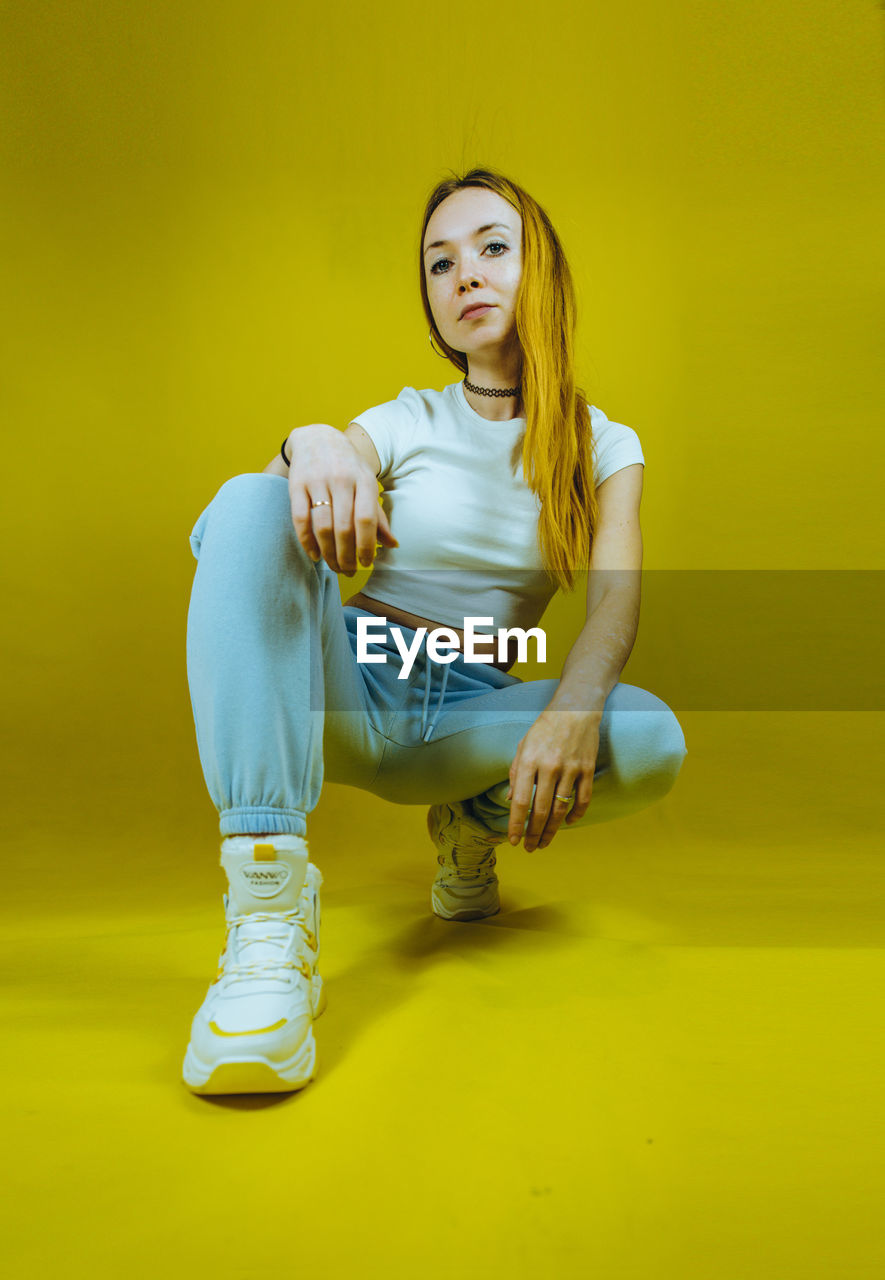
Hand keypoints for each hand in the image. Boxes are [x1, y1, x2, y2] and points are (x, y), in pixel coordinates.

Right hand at [286, 425, 397, 574]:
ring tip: (333, 566)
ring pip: (322, 526)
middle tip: (348, 571)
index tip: (366, 564)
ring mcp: (318, 481)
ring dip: (327, 552)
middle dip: (346, 555)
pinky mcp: (297, 484)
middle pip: (343, 527)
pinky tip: (314, 554)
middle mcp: (341, 479)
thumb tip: (393, 545)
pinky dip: (306, 541)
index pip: (366, 519)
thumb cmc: (348, 467)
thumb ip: (378, 515)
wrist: (317, 438)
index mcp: (363, 480)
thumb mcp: (367, 484)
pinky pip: (301, 519)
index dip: (366, 546)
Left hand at [505, 709, 600, 850]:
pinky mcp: (587, 769)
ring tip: (544, 843)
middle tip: (530, 848)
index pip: (520, 801)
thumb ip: (516, 773)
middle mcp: (549, 767)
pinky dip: (575, 815)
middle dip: (534, 833)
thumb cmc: (544, 728)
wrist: (575, 708)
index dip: (516, 824)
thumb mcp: (523, 746)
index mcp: (528, 761)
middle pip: (540, 810)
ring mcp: (570, 769)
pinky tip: (566, 823)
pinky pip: (582, 799)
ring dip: (551, 830)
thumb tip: (511, 800)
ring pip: (560, 809)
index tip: (513, 840)